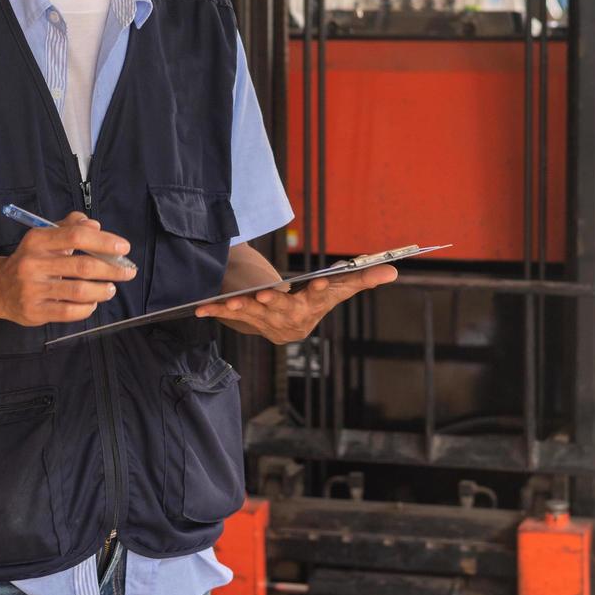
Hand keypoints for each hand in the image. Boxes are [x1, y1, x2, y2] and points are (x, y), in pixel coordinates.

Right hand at [0, 213, 134, 325]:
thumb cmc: (30, 260)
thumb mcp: (45, 237)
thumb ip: (70, 227)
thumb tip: (95, 225)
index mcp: (37, 240)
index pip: (76, 236)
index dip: (104, 241)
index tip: (123, 248)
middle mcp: (33, 263)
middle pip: (82, 266)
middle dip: (111, 270)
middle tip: (127, 272)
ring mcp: (32, 289)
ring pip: (78, 291)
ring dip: (102, 290)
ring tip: (111, 289)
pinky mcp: (34, 311)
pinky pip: (69, 311)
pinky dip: (87, 308)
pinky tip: (92, 302)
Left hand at [193, 265, 397, 343]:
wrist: (283, 324)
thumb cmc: (313, 300)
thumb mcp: (338, 289)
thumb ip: (363, 279)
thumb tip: (395, 270)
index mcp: (313, 308)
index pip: (321, 298)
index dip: (320, 290)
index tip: (319, 281)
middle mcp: (289, 320)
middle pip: (283, 309)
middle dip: (274, 302)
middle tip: (267, 294)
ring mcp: (265, 322)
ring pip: (254, 315)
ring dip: (242, 309)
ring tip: (232, 302)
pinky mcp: (243, 320)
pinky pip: (228, 317)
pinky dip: (214, 312)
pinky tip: (198, 309)